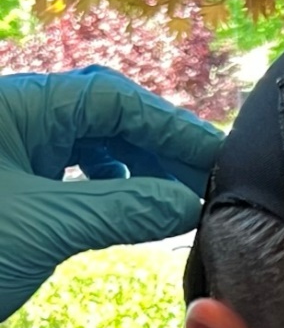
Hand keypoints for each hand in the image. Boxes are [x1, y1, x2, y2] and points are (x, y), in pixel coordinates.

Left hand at [0, 67, 222, 319]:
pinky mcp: (4, 191)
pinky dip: (105, 192)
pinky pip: (66, 178)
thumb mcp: (46, 228)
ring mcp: (5, 153)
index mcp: (15, 105)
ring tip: (175, 203)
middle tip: (207, 185)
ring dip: (135, 171)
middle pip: (101, 118)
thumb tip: (185, 202)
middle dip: (157, 149)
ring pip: (85, 148)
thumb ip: (121, 209)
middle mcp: (11, 121)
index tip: (217, 155)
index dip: (170, 125)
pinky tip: (127, 212)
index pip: (111, 99)